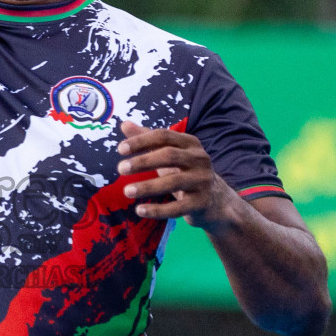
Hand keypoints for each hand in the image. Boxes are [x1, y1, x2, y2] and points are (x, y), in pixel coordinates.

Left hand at [115, 120, 233, 224]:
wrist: (214, 200)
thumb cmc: (185, 172)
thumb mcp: (168, 154)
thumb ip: (147, 140)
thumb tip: (124, 124)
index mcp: (190, 143)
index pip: (164, 136)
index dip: (142, 141)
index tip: (120, 149)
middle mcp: (199, 159)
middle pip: (169, 155)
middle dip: (143, 161)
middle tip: (120, 169)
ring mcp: (203, 181)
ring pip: (173, 182)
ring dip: (147, 187)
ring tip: (127, 191)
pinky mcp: (202, 202)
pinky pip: (178, 208)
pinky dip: (158, 210)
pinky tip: (140, 210)